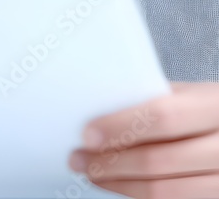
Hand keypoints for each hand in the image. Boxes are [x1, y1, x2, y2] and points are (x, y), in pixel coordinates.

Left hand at [68, 82, 218, 197]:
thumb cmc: (207, 110)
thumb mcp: (188, 95)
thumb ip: (153, 99)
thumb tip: (98, 107)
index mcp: (215, 106)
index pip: (164, 117)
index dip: (123, 127)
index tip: (88, 134)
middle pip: (160, 160)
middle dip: (112, 162)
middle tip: (79, 158)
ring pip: (165, 190)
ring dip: (120, 184)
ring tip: (92, 173)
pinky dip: (139, 194)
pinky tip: (120, 184)